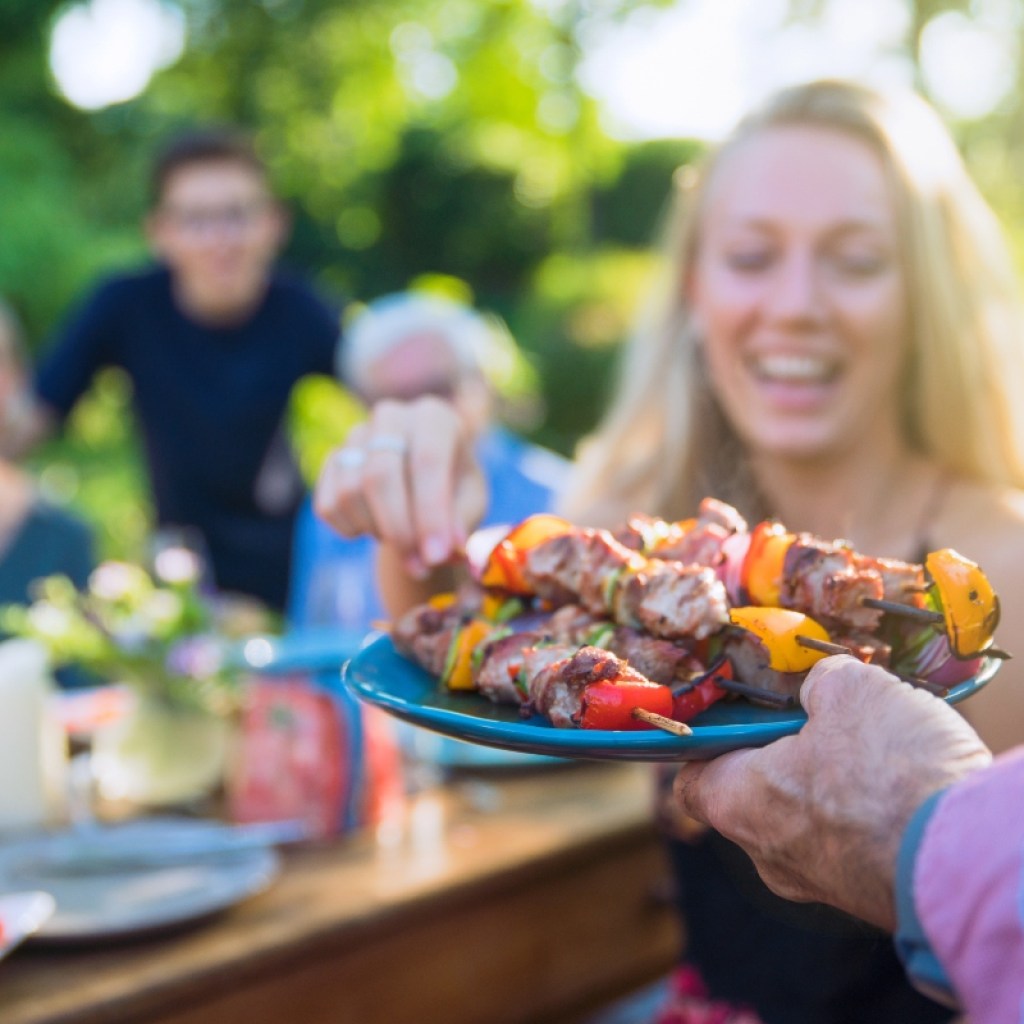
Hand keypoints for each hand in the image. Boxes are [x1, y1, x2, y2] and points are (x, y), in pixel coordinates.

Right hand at [314, 397, 487, 578]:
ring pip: (351, 493)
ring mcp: (356, 435)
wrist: (422, 487)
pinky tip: (376, 529)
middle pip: (380, 476)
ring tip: (404, 538)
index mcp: (435, 417)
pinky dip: (351, 530)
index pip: (426, 460)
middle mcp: (392, 416)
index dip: (429, 513)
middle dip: (399, 531)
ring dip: (378, 531)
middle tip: (418, 567)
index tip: (435, 557)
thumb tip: (446, 549)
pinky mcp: (331, 460)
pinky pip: (329, 505)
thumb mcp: (470, 505)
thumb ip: (460, 522)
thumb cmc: (454, 493)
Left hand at [673, 655, 991, 929]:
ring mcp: (818, 881)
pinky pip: (851, 841)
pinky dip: (865, 811)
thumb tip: (822, 684)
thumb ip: (821, 681)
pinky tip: (896, 779)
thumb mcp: (850, 690)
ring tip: (868, 743)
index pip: (692, 780)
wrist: (970, 858)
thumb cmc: (890, 774)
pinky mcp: (867, 893)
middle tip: (815, 717)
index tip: (733, 714)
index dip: (708, 744)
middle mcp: (767, 853)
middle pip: (752, 795)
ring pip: (805, 819)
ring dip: (828, 781)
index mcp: (738, 803)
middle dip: (781, 754)